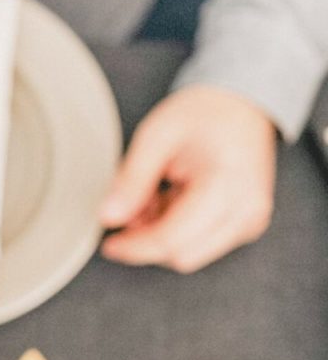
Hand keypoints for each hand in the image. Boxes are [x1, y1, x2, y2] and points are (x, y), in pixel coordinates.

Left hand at [99, 85, 275, 272]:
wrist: (240, 105)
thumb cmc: (203, 114)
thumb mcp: (156, 137)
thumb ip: (131, 180)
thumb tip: (108, 217)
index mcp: (228, 186)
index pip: (172, 240)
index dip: (134, 247)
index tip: (109, 244)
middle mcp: (247, 210)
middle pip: (182, 255)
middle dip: (147, 239)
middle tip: (132, 206)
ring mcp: (250, 220)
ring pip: (190, 254)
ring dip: (161, 234)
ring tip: (154, 195)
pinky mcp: (245, 225)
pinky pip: (202, 244)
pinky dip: (177, 230)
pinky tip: (170, 199)